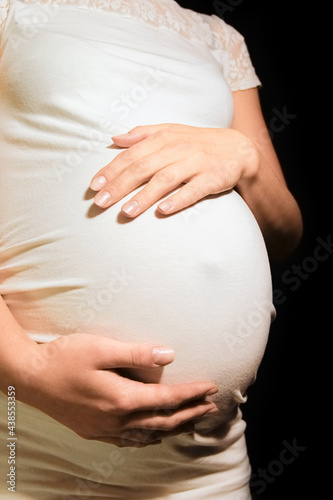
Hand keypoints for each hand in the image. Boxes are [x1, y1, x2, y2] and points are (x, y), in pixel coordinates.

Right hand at [18, 334, 217, 446]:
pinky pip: (129, 441)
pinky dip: (148, 437)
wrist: (31, 378)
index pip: (167, 399)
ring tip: (192, 421)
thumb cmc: (65, 358)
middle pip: (163, 420)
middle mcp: (117, 419)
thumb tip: (170, 355)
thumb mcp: (101, 348)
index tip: (211, 387)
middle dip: (190, 414)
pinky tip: (154, 435)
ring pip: (149, 434)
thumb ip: (137, 354)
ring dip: (174, 427)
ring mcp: (104, 428)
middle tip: (212, 407)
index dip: (192, 394)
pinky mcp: (94, 430)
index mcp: (122, 398)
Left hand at [90, 123, 258, 216]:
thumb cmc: (197, 142)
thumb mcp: (170, 131)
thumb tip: (115, 138)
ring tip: (125, 212)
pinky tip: (163, 211)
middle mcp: (177, 149)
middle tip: (100, 203)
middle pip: (143, 168)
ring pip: (164, 180)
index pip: (131, 155)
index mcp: (163, 139)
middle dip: (119, 186)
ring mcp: (195, 164)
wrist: (238, 148)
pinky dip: (178, 200)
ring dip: (143, 196)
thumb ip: (142, 134)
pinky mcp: (212, 178)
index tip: (94, 186)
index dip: (111, 170)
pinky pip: (193, 190)